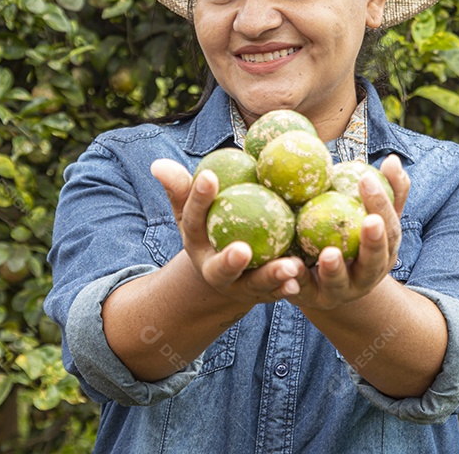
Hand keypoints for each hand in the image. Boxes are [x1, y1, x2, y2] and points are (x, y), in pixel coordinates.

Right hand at [151, 158, 304, 306]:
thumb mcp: (192, 211)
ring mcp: (239, 286)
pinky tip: (299, 280)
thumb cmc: (210, 227)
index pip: (194, 218)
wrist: (225, 271)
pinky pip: (275, 292)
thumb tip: (158, 164)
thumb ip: (181, 188)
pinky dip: (287, 287)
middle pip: (220, 268)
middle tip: (242, 250)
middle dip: (229, 261)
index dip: (199, 198)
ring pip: (254, 284)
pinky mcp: (262, 294)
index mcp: (195, 243)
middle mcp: (214, 269)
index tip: (209, 176)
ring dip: (271, 276)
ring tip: (290, 266)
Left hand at [286, 154, 410, 310]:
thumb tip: (393, 159)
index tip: (366, 179)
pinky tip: (290, 265)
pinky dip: (297, 279)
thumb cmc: (352, 239)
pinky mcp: (311, 299)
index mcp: (384, 253)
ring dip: (335, 269)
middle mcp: (367, 276)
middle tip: (368, 221)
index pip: (389, 229)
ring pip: (339, 283)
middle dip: (373, 244)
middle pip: (374, 263)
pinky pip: (303, 289)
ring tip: (329, 252)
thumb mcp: (371, 217)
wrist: (326, 283)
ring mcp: (340, 291)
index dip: (382, 205)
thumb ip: (387, 192)